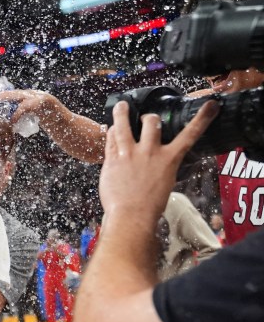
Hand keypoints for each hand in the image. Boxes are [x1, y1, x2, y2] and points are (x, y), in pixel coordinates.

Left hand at [0, 88, 60, 127]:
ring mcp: (40, 97)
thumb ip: (23, 117)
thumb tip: (8, 123)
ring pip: (17, 97)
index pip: (12, 95)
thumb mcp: (34, 120)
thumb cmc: (53, 126)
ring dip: (4, 103)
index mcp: (31, 97)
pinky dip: (17, 113)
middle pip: (11, 94)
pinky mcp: (44, 103)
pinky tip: (11, 121)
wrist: (70, 128)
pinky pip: (26, 107)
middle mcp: (35, 94)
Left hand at [100, 100, 217, 221]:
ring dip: (122, 112)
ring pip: (124, 124)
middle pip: (152, 121)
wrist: (131, 216)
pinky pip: (110, 138)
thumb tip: (160, 160)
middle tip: (144, 118)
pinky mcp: (112, 159)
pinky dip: (111, 133)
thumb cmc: (150, 205)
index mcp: (169, 159)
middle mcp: (150, 151)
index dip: (202, 118)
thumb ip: (163, 165)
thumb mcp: (166, 182)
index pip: (190, 134)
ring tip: (121, 105)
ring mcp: (129, 154)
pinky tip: (111, 130)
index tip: (211, 105)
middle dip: (149, 118)